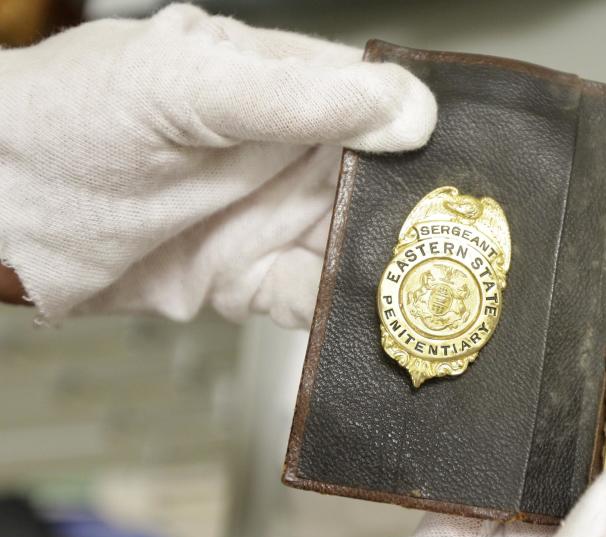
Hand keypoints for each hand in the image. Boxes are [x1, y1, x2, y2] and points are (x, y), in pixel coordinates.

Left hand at [0, 4, 434, 327]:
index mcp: (287, 88)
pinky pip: (313, 300)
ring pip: (359, 248)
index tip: (467, 170)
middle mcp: (291, 155)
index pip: (381, 104)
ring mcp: (274, 220)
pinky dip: (339, 313)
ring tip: (428, 292)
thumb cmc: (75, 119)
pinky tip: (358, 318)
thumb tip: (406, 108)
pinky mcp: (251, 281)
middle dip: (422, 217)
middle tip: (466, 247)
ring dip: (390, 272)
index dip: (428, 134)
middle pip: (384, 185)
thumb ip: (299, 98)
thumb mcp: (191, 90)